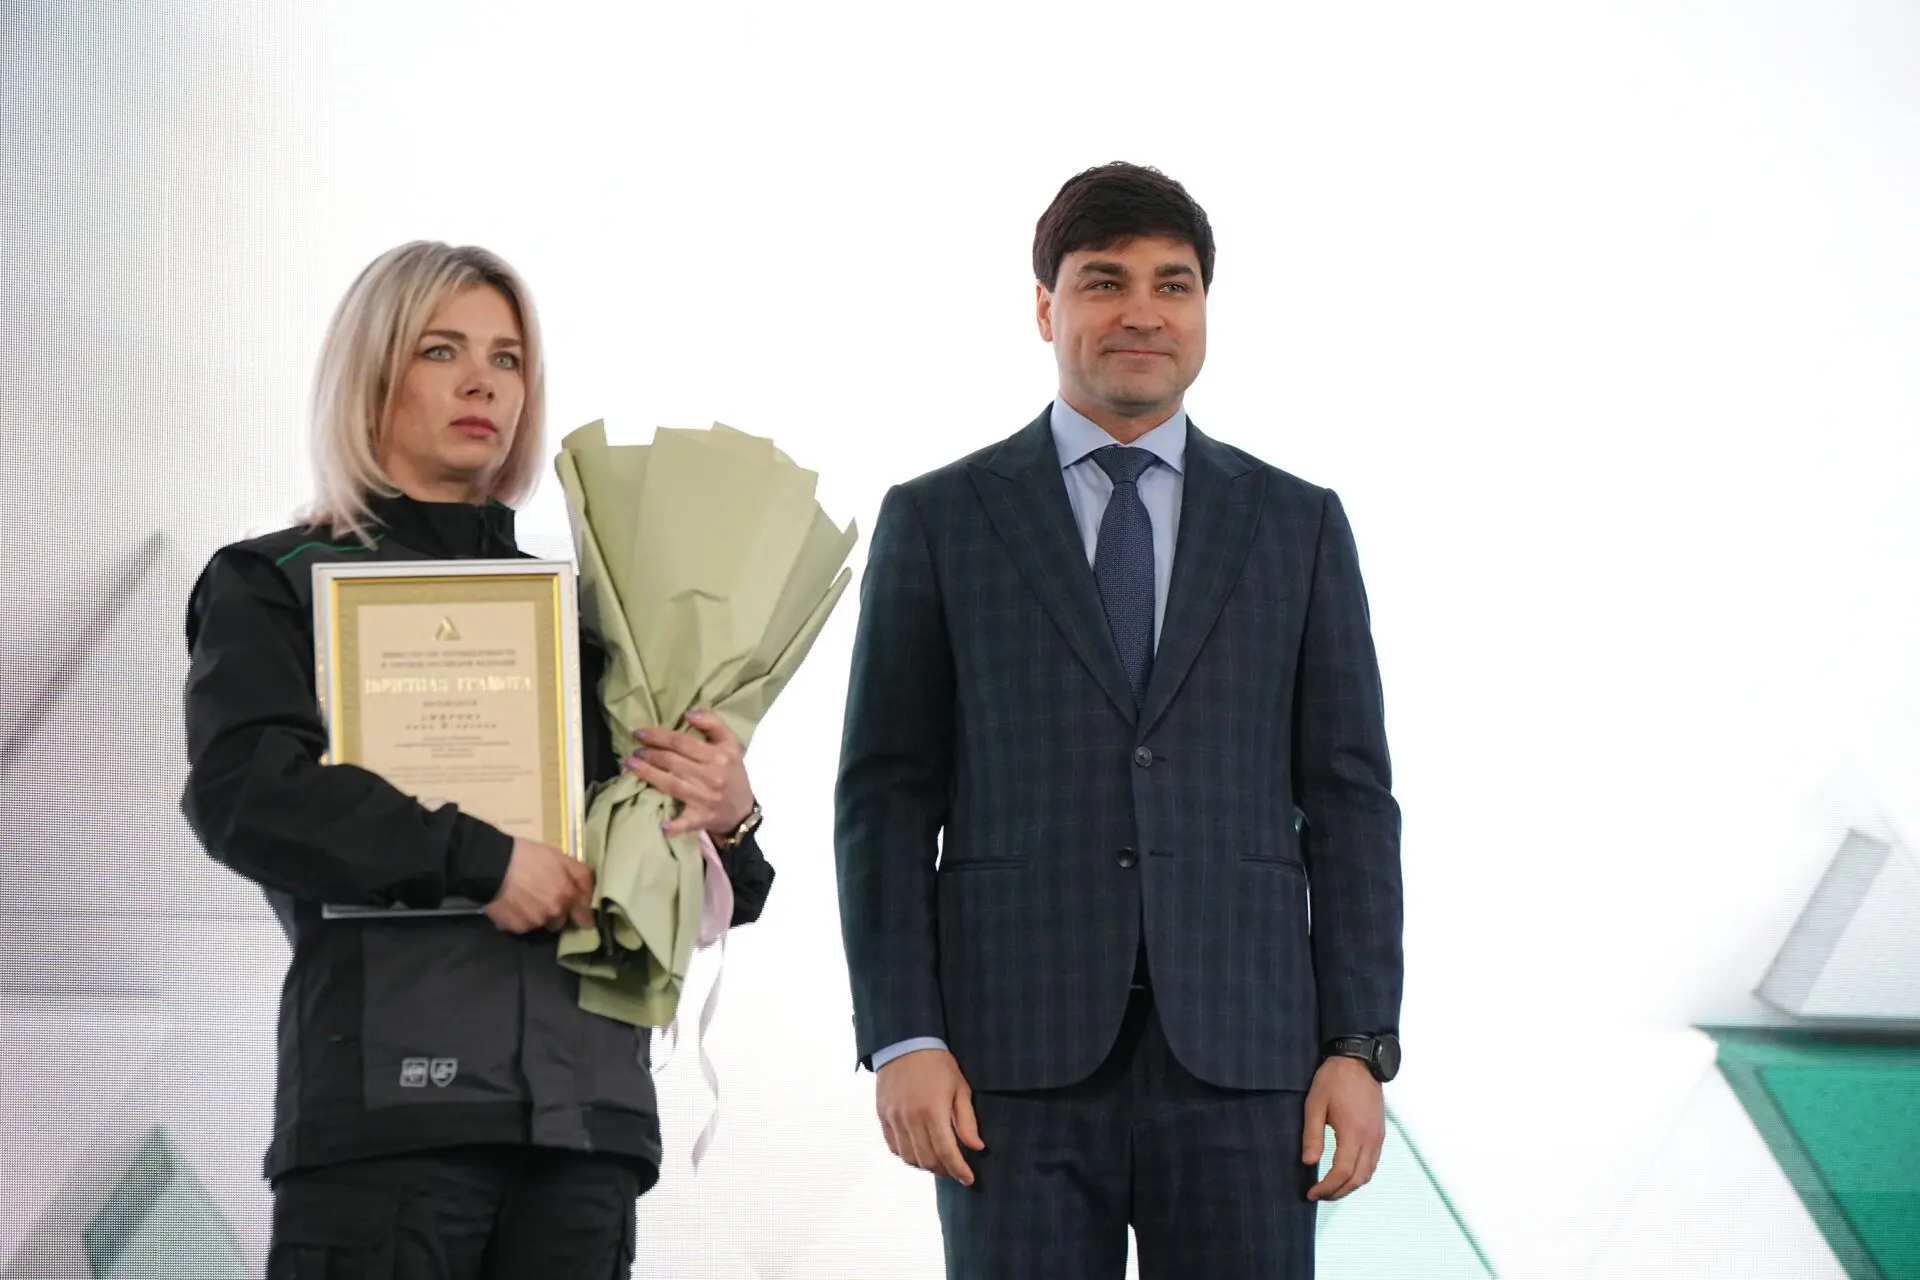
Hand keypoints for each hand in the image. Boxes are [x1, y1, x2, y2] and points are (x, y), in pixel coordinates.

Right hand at [483, 838, 594, 933]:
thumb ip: (579, 875)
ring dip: (537, 915)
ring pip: (541, 923)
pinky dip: (519, 917)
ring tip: (525, 899)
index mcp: (567, 895)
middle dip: (556, 912)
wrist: (493, 866)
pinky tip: (512, 903)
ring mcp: (533, 922)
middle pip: (560, 921)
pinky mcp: (514, 927)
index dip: (585, 918)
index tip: (585, 921)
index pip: (583, 914)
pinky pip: (522, 925)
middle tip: (543, 898)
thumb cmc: (528, 856)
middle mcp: (553, 913)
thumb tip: (588, 893)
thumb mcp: (560, 857)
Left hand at [624, 708, 754, 837]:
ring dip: (648, 774)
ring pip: (671, 784)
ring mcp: (705, 798)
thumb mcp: (730, 743)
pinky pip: (685, 822)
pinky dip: (674, 825)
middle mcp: (712, 776)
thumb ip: (713, 723)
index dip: (658, 737)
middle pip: (673, 762)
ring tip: (631, 764)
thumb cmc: (732, 773)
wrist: (742, 810)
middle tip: (635, 750)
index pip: (682, 742)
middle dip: (649, 754)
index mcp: (719, 756)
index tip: (640, 733)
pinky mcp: (702, 818)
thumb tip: (688, 713)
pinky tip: (661, 825)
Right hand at [875, 1048, 983, 1184]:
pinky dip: (907, 1156)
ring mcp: (894, 1118)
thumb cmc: (937, 1064)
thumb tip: (976, 1147)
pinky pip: (894, 1147)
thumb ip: (967, 1121)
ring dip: (925, 1165)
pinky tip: (919, 1151)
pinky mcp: (882, 1116)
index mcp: (933, 1111)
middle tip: (955, 1170)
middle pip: (927, 1160)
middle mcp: (911, 1118)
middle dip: (944, 1170)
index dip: (959, 1170)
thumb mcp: (960, 1088)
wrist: (905, 1043)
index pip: (947, 1153)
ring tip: (938, 1162)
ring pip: (909, 1158)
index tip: (968, 1179)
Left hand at [1302, 1055, 1385, 1200]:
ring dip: (1350, 1186)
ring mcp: (1378, 1137)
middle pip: (1357, 1179)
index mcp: (1353, 1133)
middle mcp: (1370, 1139)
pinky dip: (1360, 1174)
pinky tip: (1347, 1173)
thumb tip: (1308, 1162)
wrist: (1359, 1061)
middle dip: (1338, 1192)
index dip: (1326, 1187)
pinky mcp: (1380, 1133)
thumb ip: (1312, 1135)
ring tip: (1331, 1188)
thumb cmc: (1334, 1080)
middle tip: (1319, 1195)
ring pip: (1368, 1174)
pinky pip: (1373, 1163)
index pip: (1341, 1172)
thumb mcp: (1315, 1104)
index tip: (1311, 1193)